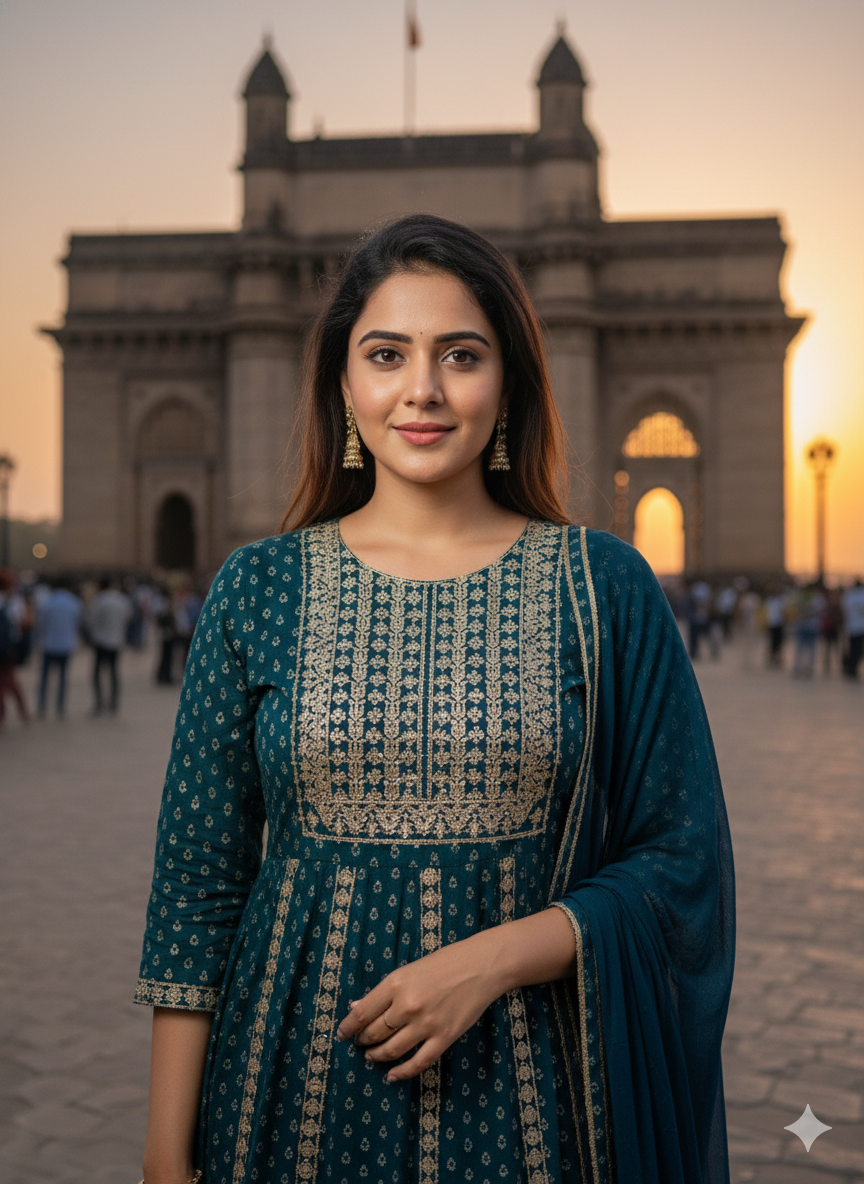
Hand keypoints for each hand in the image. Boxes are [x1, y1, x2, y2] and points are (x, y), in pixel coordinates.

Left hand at [335, 929, 505, 1081]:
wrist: (481, 966)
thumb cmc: (444, 963)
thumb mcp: (409, 970)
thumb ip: (383, 991)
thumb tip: (356, 1007)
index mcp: (396, 984)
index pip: (362, 1013)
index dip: (348, 1027)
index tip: (340, 1034)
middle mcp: (407, 1006)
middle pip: (375, 1033)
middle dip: (362, 1041)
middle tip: (359, 1043)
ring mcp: (426, 1024)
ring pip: (391, 1050)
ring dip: (377, 1056)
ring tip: (371, 1056)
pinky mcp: (443, 1037)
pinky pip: (418, 1063)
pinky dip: (402, 1072)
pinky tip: (392, 1075)